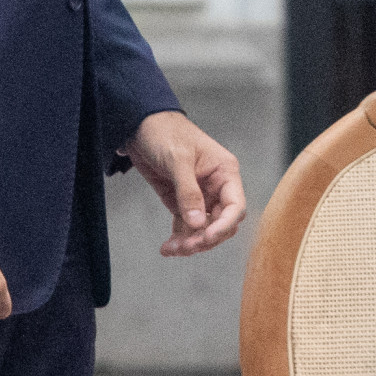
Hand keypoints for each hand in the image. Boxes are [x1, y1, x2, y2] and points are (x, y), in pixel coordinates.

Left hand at [124, 111, 246, 256]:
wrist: (140, 126)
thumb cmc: (165, 133)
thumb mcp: (178, 160)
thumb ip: (188, 192)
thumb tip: (198, 223)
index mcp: (224, 172)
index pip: (235, 206)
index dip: (224, 225)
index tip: (206, 238)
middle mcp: (216, 187)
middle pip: (221, 223)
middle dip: (205, 238)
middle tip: (186, 246)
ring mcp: (199, 196)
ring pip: (203, 229)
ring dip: (190, 243)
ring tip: (171, 249)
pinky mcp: (182, 202)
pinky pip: (186, 227)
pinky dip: (179, 239)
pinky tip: (167, 247)